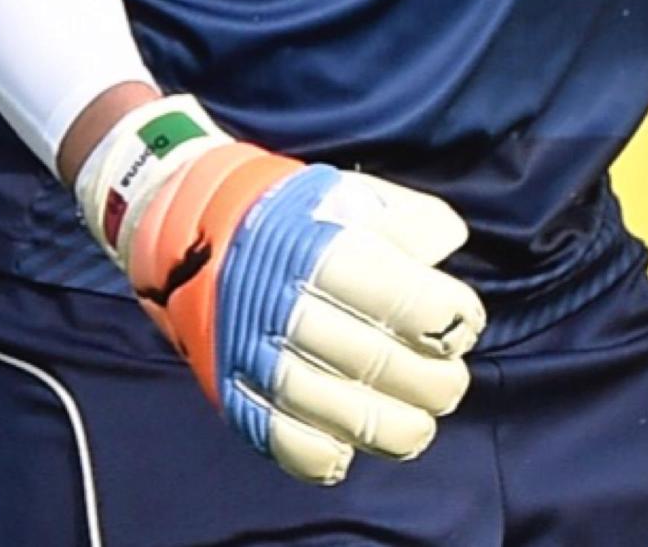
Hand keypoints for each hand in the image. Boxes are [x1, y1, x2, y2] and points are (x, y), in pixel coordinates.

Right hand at [74, 96, 485, 484]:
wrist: (186, 225)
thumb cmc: (285, 211)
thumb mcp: (347, 194)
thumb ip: (405, 218)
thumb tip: (448, 245)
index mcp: (319, 250)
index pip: (407, 301)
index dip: (451, 318)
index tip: (460, 322)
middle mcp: (284, 305)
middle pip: (381, 365)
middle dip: (434, 382)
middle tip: (449, 380)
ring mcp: (255, 356)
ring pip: (342, 415)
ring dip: (396, 427)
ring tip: (418, 421)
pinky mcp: (234, 393)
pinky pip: (287, 443)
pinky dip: (327, 454)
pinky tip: (350, 443)